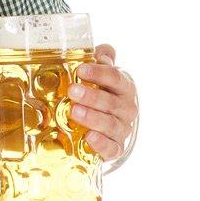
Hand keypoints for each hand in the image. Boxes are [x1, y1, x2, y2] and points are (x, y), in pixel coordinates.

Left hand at [69, 44, 137, 167]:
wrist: (112, 128)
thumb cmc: (105, 96)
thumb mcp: (105, 77)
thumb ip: (102, 61)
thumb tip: (99, 52)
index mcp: (124, 87)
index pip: (114, 77)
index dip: (98, 73)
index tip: (81, 69)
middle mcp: (126, 108)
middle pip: (111, 101)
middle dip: (91, 96)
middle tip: (72, 91)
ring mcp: (122, 129)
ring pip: (109, 124)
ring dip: (92, 117)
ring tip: (75, 111)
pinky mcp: (115, 148)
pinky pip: (111, 148)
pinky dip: (101, 144)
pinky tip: (89, 137)